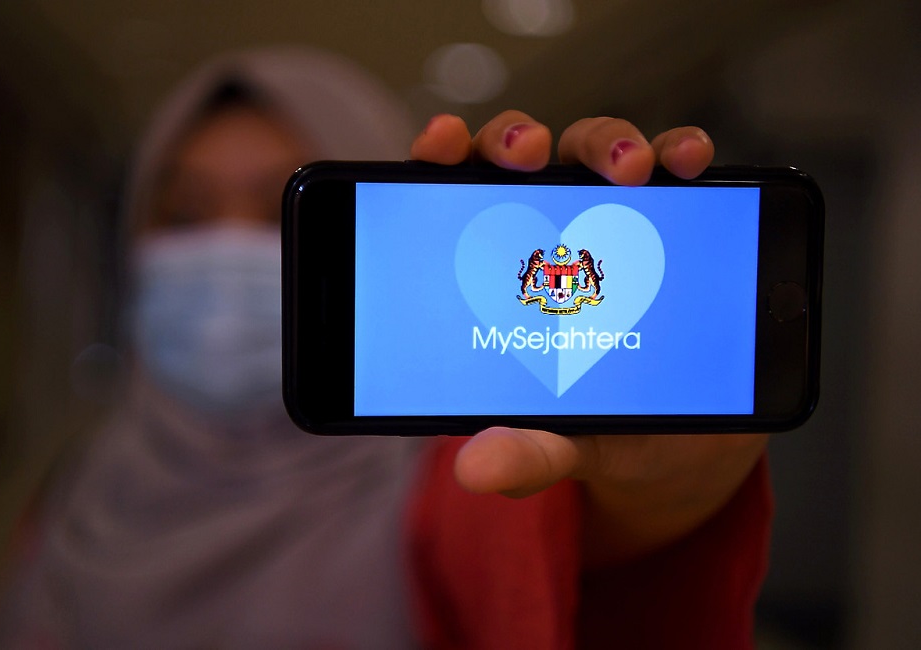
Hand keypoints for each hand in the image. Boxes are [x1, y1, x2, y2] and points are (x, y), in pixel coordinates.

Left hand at [411, 111, 766, 567]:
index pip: (452, 201)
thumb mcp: (566, 444)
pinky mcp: (674, 224)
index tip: (440, 144)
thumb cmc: (608, 430)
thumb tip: (474, 469)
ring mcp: (610, 221)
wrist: (691, 443)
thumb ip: (525, 452)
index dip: (439, 161)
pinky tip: (691, 161)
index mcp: (497, 277)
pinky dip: (679, 154)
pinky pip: (674, 172)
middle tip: (527, 154)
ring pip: (592, 151)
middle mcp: (546, 234)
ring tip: (632, 169)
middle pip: (519, 159)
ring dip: (606, 144)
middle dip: (517, 140)